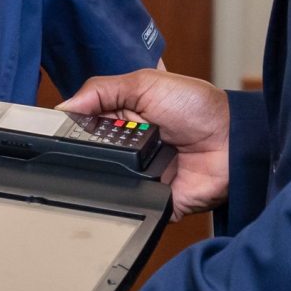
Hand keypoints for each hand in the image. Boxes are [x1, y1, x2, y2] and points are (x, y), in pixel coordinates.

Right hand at [60, 69, 230, 216]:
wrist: (233, 140)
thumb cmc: (197, 107)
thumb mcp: (145, 83)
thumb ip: (102, 90)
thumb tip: (63, 105)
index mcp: (122, 119)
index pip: (85, 126)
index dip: (72, 127)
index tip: (58, 128)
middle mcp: (127, 149)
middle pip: (91, 156)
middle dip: (88, 152)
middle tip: (96, 142)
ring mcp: (139, 176)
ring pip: (106, 184)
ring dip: (107, 174)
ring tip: (116, 160)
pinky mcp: (152, 201)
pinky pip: (130, 206)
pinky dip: (127, 200)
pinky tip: (128, 185)